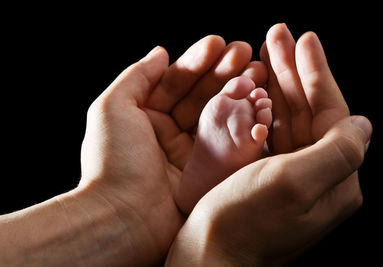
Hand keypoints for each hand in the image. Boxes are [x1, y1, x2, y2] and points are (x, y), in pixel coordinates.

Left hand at [78, 36, 266, 265]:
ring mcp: (190, 154)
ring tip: (257, 71)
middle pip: (201, 96)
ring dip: (238, 93)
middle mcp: (169, 134)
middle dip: (223, 73)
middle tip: (246, 52)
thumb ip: (137, 76)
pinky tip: (258, 102)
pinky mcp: (208, 173)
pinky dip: (245, 122)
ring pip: (218, 116)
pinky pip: (229, 142)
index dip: (197, 61)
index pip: (176, 82)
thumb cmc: (113, 161)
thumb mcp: (113, 108)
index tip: (219, 43)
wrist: (125, 218)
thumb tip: (160, 52)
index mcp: (146, 117)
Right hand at [165, 24, 371, 265]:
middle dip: (293, 71)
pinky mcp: (266, 180)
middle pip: (309, 111)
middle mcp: (317, 178)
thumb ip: (338, 150)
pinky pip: (270, 135)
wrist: (209, 258)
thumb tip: (361, 123)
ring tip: (264, 55)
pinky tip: (254, 91)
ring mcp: (291, 178)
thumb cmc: (243, 223)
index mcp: (334, 179)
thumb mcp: (294, 183)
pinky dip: (262, 109)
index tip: (305, 40)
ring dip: (276, 85)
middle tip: (278, 35)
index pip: (332, 112)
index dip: (317, 73)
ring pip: (288, 119)